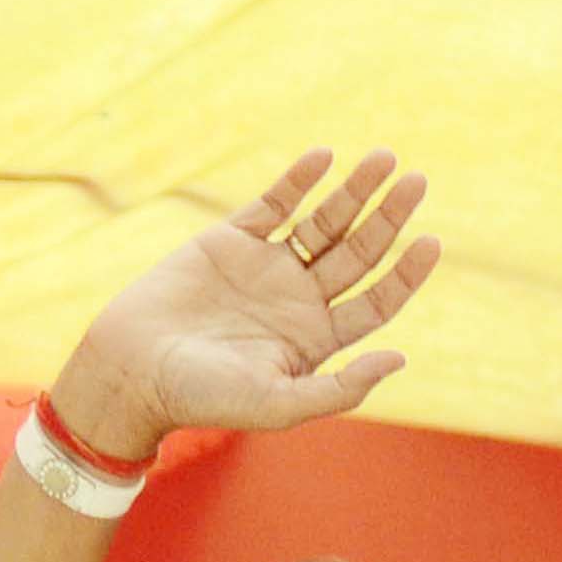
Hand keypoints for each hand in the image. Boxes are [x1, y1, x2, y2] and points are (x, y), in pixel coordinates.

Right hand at [44, 149, 441, 462]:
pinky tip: (323, 158)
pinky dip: (297, 181)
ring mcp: (266, 267)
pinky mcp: (230, 241)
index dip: (405, 273)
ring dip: (353, 190)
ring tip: (384, 158)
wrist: (132, 370)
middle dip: (388, 217)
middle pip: (358, 252)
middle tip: (416, 182)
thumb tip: (399, 359)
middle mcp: (298, 300)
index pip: (376, 301)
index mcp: (316, 339)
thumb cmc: (203, 397)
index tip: (430, 241)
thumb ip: (339, 387)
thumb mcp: (278, 404)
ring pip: (323, 222)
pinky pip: (273, 204)